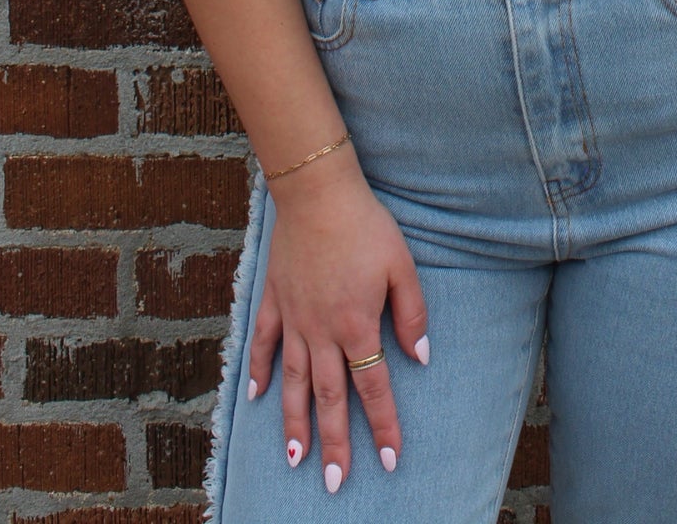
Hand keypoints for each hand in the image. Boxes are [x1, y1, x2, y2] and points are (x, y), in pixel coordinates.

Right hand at [246, 146, 428, 489]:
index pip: (373, 388)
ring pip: (294, 382)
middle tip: (334, 483)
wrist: (317, 193)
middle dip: (333, 444)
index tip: (388, 459)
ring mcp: (294, 318)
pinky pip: (263, 343)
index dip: (382, 426)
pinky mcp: (274, 300)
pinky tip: (256, 396)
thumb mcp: (402, 265)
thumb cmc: (365, 225)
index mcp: (357, 325)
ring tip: (296, 461)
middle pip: (329, 398)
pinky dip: (258, 371)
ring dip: (294, 424)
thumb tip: (420, 356)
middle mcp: (322, 331)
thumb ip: (411, 314)